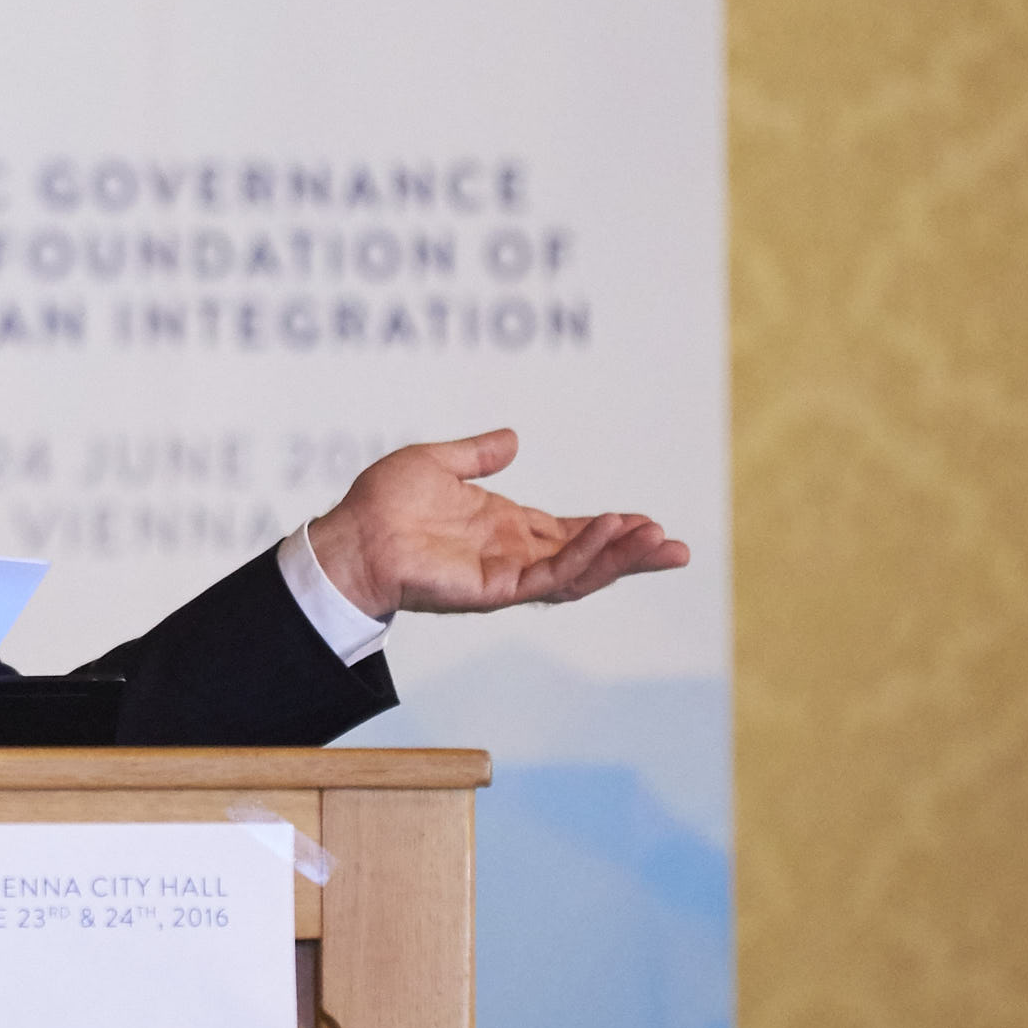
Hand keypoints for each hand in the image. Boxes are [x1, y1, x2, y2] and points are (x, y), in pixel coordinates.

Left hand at [306, 428, 688, 620]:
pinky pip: (549, 576)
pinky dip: (583, 557)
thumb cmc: (382, 504)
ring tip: (658, 542)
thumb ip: (478, 455)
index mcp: (505, 527)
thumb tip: (514, 439)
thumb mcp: (437, 463)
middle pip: (587, 557)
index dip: (607, 529)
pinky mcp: (494, 588)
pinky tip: (610, 536)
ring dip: (619, 558)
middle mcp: (512, 553)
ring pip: (578, 572)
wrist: (350, 536)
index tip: (644, 520)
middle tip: (676, 547)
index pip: (570, 531)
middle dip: (632, 552)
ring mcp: (506, 574)